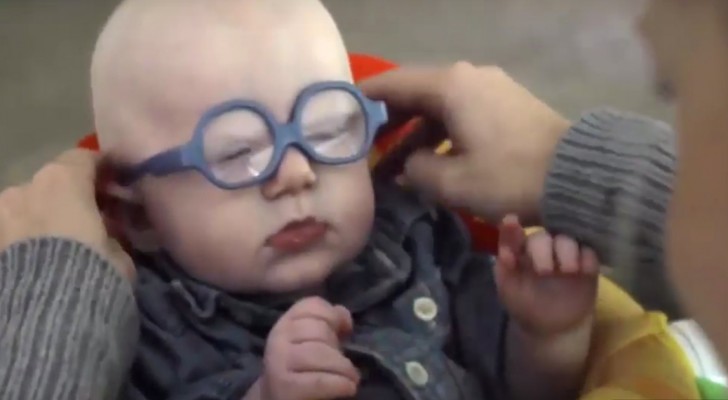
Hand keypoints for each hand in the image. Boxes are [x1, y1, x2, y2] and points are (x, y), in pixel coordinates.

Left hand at [0, 149, 134, 279]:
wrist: (46, 313)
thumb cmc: (92, 269)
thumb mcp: (119, 252)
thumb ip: (109, 233)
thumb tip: (104, 233)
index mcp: (63, 180)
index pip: (85, 159)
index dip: (103, 168)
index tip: (118, 180)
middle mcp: (26, 188)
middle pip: (52, 184)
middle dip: (69, 199)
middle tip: (89, 220)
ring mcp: (1, 215)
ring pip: (28, 208)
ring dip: (44, 220)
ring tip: (61, 246)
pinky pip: (14, 234)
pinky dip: (27, 241)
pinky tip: (42, 260)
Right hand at [260, 297, 358, 399]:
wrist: (278, 399)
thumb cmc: (303, 369)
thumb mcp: (314, 340)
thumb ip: (327, 323)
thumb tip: (342, 314)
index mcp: (285, 324)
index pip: (312, 305)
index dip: (332, 315)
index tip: (342, 332)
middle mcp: (278, 339)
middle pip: (319, 330)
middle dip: (338, 347)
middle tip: (342, 363)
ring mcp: (278, 363)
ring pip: (320, 354)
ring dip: (344, 368)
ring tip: (350, 378)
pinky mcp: (285, 387)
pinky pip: (320, 381)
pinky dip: (340, 384)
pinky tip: (348, 387)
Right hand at [361, 62, 569, 224]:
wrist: (579, 177)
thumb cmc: (509, 177)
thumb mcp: (453, 182)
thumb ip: (415, 171)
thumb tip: (406, 166)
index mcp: (450, 87)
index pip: (393, 84)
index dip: (363, 100)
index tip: (339, 114)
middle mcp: (468, 78)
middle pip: (415, 95)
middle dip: (387, 123)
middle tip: (362, 149)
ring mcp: (490, 89)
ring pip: (438, 108)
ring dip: (414, 135)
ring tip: (392, 169)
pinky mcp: (506, 105)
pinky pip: (461, 114)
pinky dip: (440, 135)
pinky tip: (430, 163)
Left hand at [495, 215, 597, 336]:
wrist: (554, 329)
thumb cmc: (526, 305)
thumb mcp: (509, 289)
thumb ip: (505, 267)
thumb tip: (504, 249)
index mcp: (520, 251)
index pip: (514, 234)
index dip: (512, 229)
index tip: (511, 223)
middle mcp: (542, 246)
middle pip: (543, 236)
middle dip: (542, 249)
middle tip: (544, 271)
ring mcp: (565, 253)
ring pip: (568, 239)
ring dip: (567, 250)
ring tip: (568, 270)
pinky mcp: (587, 264)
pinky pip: (590, 253)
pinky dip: (587, 258)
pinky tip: (584, 270)